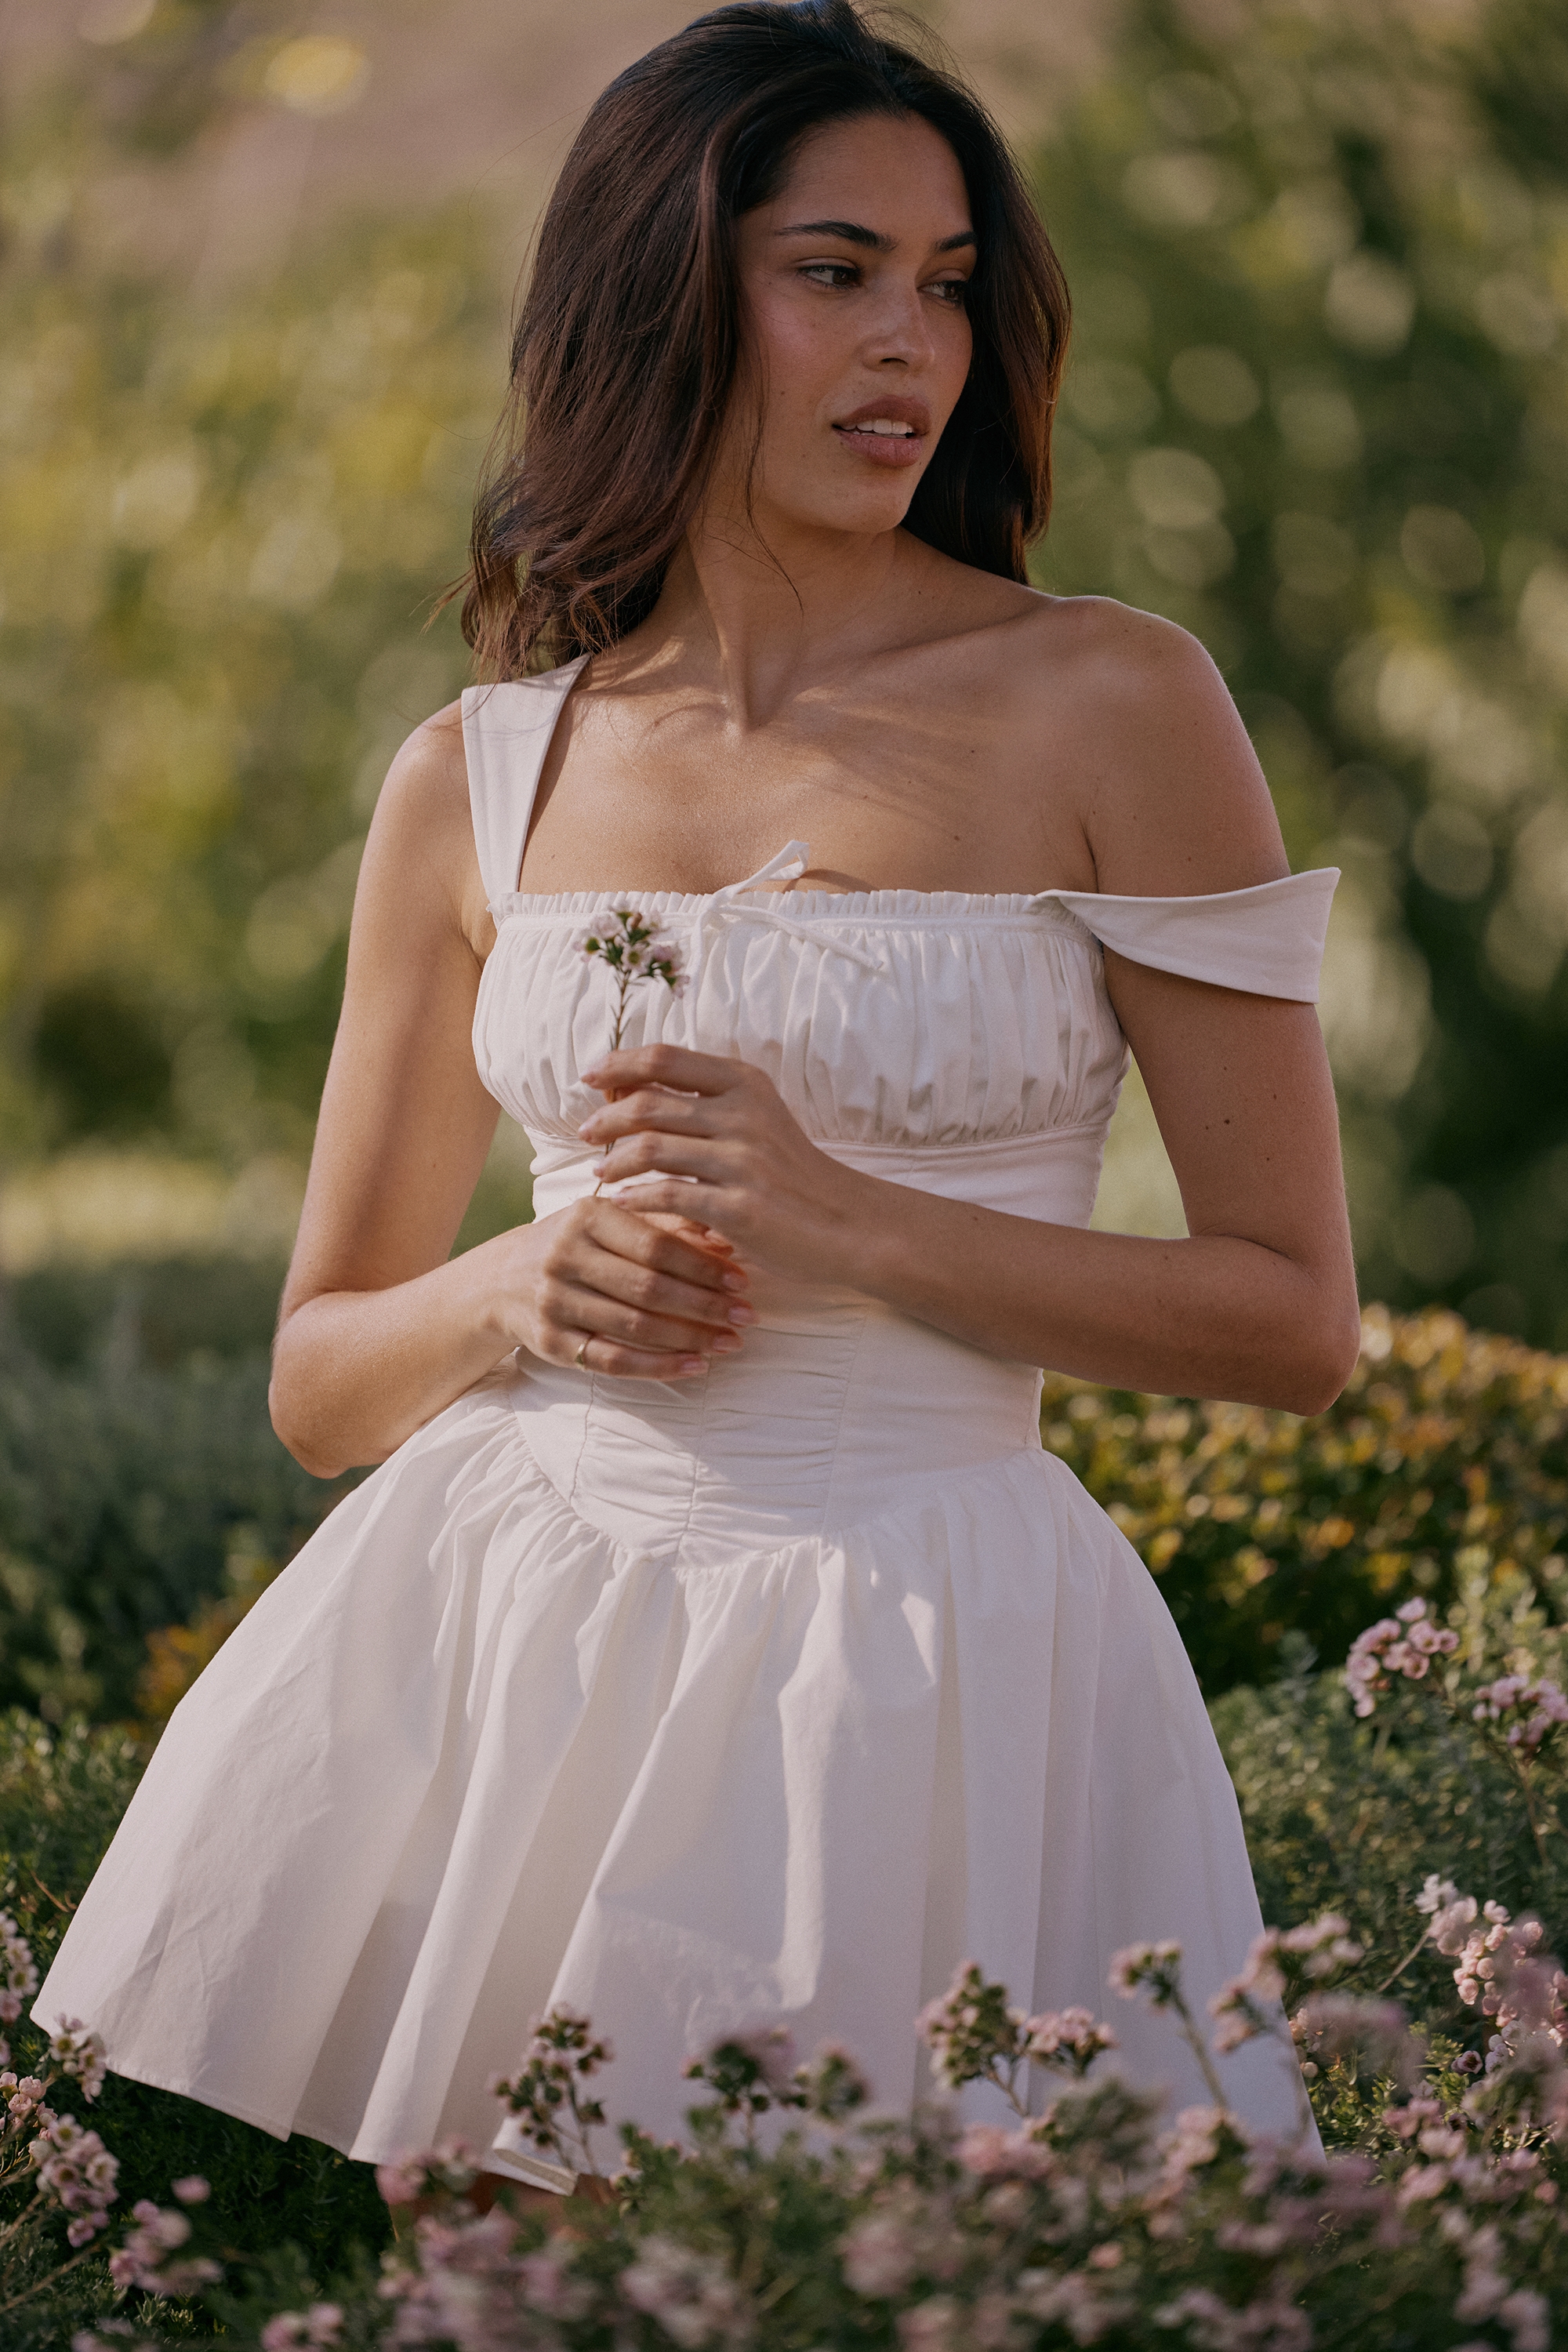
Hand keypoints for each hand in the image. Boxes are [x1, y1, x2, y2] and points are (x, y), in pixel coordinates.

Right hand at [488, 1196, 754, 1379]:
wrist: (500, 1280)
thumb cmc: (575, 1244)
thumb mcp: (610, 1222)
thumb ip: (665, 1225)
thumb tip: (727, 1238)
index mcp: (586, 1217)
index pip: (655, 1244)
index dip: (703, 1265)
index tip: (741, 1280)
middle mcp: (565, 1257)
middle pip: (648, 1287)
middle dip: (704, 1305)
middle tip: (747, 1316)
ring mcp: (554, 1302)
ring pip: (634, 1326)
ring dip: (690, 1338)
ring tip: (730, 1342)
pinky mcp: (550, 1342)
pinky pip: (612, 1360)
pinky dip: (658, 1366)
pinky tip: (694, 1365)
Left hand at [579, 1044, 868, 1282]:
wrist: (847, 1223)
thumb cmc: (792, 1172)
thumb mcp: (757, 1119)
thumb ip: (705, 1102)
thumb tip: (630, 1089)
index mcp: (745, 1084)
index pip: (664, 1057)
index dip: (619, 1064)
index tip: (591, 1078)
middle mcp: (743, 1114)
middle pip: (648, 1103)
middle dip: (606, 1119)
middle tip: (586, 1133)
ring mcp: (743, 1161)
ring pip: (651, 1148)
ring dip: (614, 1161)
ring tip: (600, 1173)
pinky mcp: (740, 1207)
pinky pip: (669, 1196)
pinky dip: (636, 1199)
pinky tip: (623, 1203)